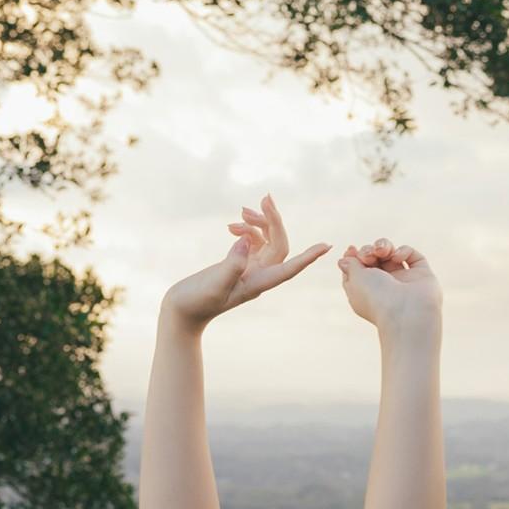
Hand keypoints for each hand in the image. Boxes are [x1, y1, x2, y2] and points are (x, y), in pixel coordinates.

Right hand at [162, 193, 329, 329]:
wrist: (181, 310)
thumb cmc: (196, 301)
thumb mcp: (214, 284)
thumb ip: (232, 264)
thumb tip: (246, 241)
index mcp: (259, 283)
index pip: (290, 267)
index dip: (309, 257)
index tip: (327, 246)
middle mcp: (259, 275)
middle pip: (279, 244)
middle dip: (274, 220)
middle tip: (264, 198)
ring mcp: (250, 269)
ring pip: (267, 240)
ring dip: (258, 222)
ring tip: (240, 212)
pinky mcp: (239, 264)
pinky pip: (253, 241)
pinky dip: (246, 229)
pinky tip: (232, 226)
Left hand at [336, 237, 442, 335]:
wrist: (406, 313)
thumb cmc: (376, 298)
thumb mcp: (355, 279)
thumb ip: (350, 265)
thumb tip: (344, 259)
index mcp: (366, 292)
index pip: (357, 270)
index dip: (354, 257)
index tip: (351, 249)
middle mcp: (384, 286)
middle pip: (374, 259)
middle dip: (368, 250)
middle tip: (368, 255)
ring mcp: (404, 281)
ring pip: (392, 254)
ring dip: (383, 246)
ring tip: (382, 250)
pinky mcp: (421, 275)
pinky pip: (412, 255)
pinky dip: (403, 251)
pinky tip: (397, 258)